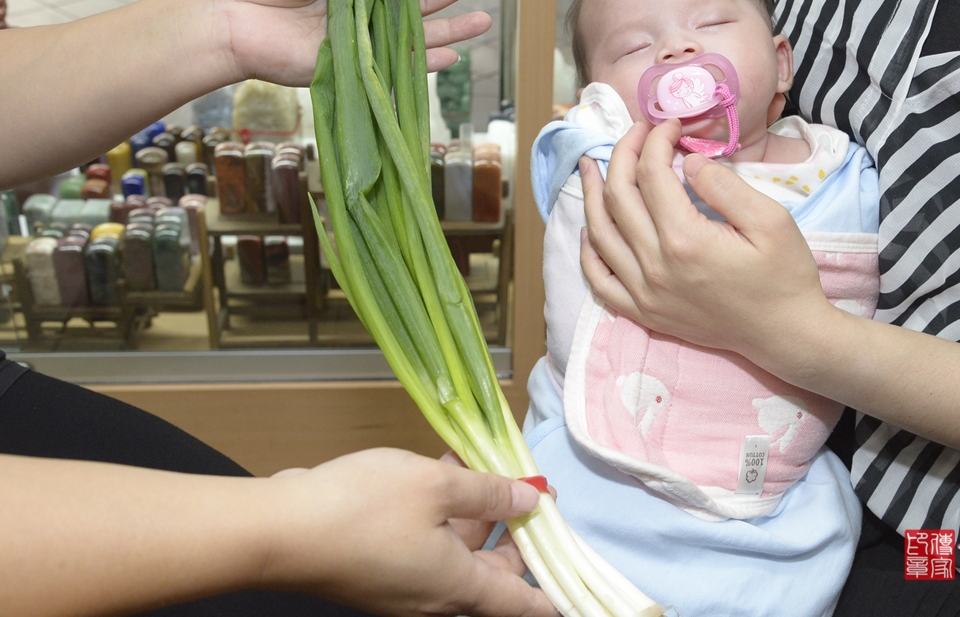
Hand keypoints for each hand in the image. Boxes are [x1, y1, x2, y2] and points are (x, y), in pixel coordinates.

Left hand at [206, 0, 490, 86]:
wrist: (229, 20)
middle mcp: (358, 7)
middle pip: (414, 0)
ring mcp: (359, 38)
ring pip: (414, 34)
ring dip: (450, 29)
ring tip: (483, 20)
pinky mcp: (353, 65)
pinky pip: (395, 65)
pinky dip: (423, 63)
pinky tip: (450, 57)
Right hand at [265, 448, 556, 616]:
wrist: (278, 532)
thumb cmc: (363, 509)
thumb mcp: (438, 485)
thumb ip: (490, 491)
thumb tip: (531, 498)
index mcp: (461, 589)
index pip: (526, 604)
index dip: (555, 589)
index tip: (574, 568)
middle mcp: (436, 600)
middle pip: (495, 573)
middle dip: (515, 531)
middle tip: (530, 488)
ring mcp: (405, 589)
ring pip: (459, 553)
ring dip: (476, 511)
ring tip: (483, 462)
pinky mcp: (379, 572)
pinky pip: (427, 545)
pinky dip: (442, 512)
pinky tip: (442, 468)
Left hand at [580, 119, 832, 377]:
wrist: (785, 334)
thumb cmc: (785, 276)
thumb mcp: (771, 220)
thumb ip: (724, 186)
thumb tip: (687, 161)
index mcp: (685, 240)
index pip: (651, 174)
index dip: (656, 140)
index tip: (670, 125)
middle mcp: (655, 267)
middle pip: (619, 197)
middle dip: (623, 155)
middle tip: (636, 134)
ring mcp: (645, 293)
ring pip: (599, 234)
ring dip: (592, 194)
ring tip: (591, 166)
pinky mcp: (645, 312)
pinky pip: (600, 280)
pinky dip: (588, 250)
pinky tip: (591, 227)